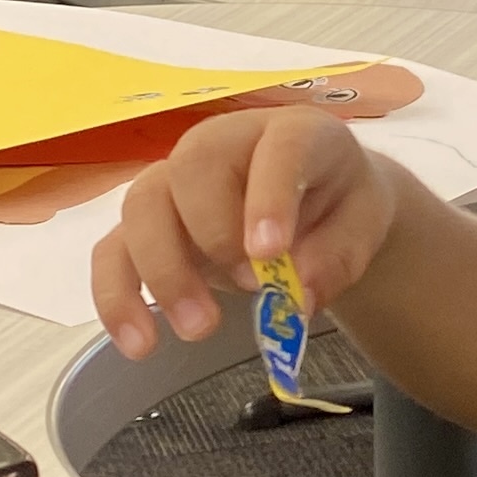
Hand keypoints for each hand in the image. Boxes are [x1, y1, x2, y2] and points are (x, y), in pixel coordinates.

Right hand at [90, 94, 397, 356]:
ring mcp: (177, 181)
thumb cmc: (339, 205)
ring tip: (199, 328)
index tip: (269, 251)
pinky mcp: (149, 224)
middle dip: (213, 233)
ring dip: (164, 272)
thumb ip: (337, 258)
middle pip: (192, 168)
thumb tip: (298, 296)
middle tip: (252, 287)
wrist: (320, 202)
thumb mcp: (362, 227)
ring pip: (142, 207)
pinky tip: (138, 344)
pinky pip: (113, 251)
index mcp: (292, 132)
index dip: (269, 196)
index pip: (278, 149)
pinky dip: (118, 298)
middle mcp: (223, 144)